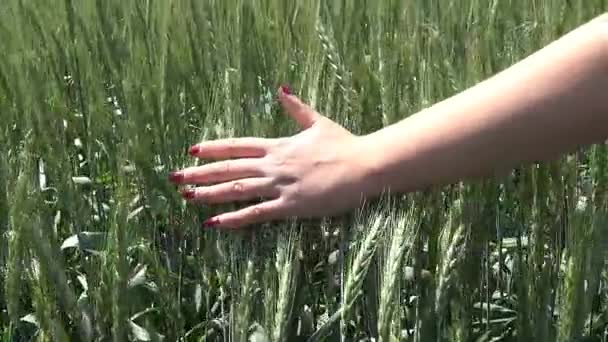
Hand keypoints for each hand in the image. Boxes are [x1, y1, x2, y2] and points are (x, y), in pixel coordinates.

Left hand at [168, 86, 374, 228]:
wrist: (365, 166)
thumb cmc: (344, 144)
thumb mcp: (318, 122)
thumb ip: (296, 107)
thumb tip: (280, 88)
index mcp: (278, 145)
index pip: (237, 145)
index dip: (213, 148)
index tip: (191, 150)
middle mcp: (274, 164)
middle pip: (229, 168)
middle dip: (199, 173)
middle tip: (175, 179)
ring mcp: (280, 185)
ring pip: (237, 189)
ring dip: (209, 194)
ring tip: (187, 197)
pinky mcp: (291, 206)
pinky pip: (257, 213)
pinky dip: (234, 219)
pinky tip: (215, 223)